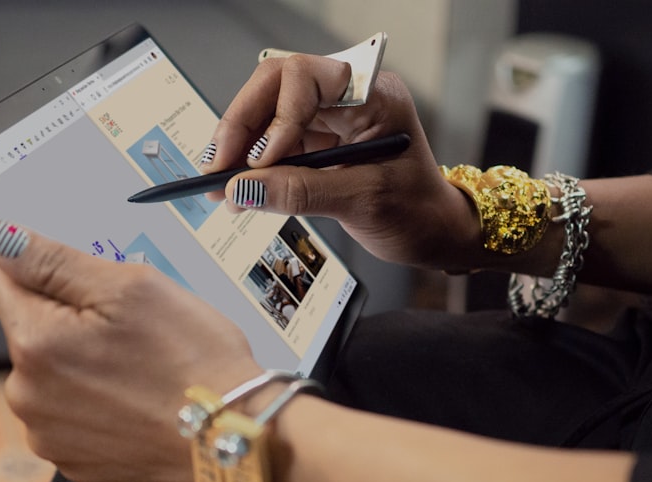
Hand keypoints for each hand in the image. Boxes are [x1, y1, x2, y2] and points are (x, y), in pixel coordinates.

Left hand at [0, 220, 261, 481]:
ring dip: (85, 367)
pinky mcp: (75, 464)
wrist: (235, 439)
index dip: (51, 272)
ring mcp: (49, 436)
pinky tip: (140, 404)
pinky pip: (73, 417)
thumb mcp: (131, 288)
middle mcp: (27, 394)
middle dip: (71, 322)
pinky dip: (99, 407)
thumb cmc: (194, 361)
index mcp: (34, 341)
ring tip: (142, 372)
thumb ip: (54, 260)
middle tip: (134, 332)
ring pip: (52, 376)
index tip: (93, 285)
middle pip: (31, 331)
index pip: (4, 278)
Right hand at [202, 55, 481, 271]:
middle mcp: (347, 97)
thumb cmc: (418, 212)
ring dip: (239, 149)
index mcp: (371, 95)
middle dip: (241, 126)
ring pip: (266, 115)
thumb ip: (301, 192)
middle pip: (274, 88)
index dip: (273, 115)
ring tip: (219, 186)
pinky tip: (236, 190)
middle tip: (216, 167)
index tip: (260, 161)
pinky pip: (272, 144)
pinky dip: (251, 168)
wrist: (434, 233)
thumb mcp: (362, 202)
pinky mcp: (316, 143)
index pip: (303, 77)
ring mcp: (329, 118)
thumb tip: (242, 188)